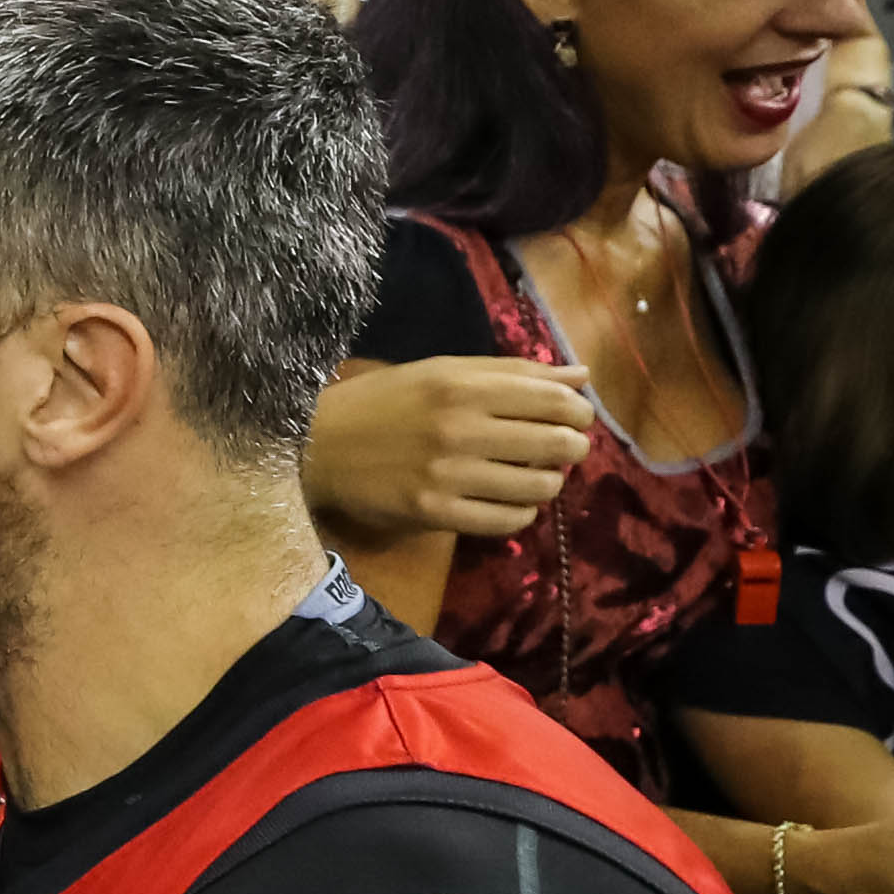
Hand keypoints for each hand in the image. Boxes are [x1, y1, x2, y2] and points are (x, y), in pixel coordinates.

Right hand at [304, 355, 595, 543]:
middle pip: (556, 443)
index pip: (554, 401)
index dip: (579, 411)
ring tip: (533, 475)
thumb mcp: (440, 372)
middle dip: (573, 447)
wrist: (313, 446)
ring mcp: (447, 476)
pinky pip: (506, 521)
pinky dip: (521, 513)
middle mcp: (459, 429)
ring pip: (538, 486)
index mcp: (462, 387)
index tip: (575, 417)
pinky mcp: (434, 514)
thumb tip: (580, 376)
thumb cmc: (381, 402)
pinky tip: (511, 502)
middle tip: (561, 448)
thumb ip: (510, 372)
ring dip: (548, 481)